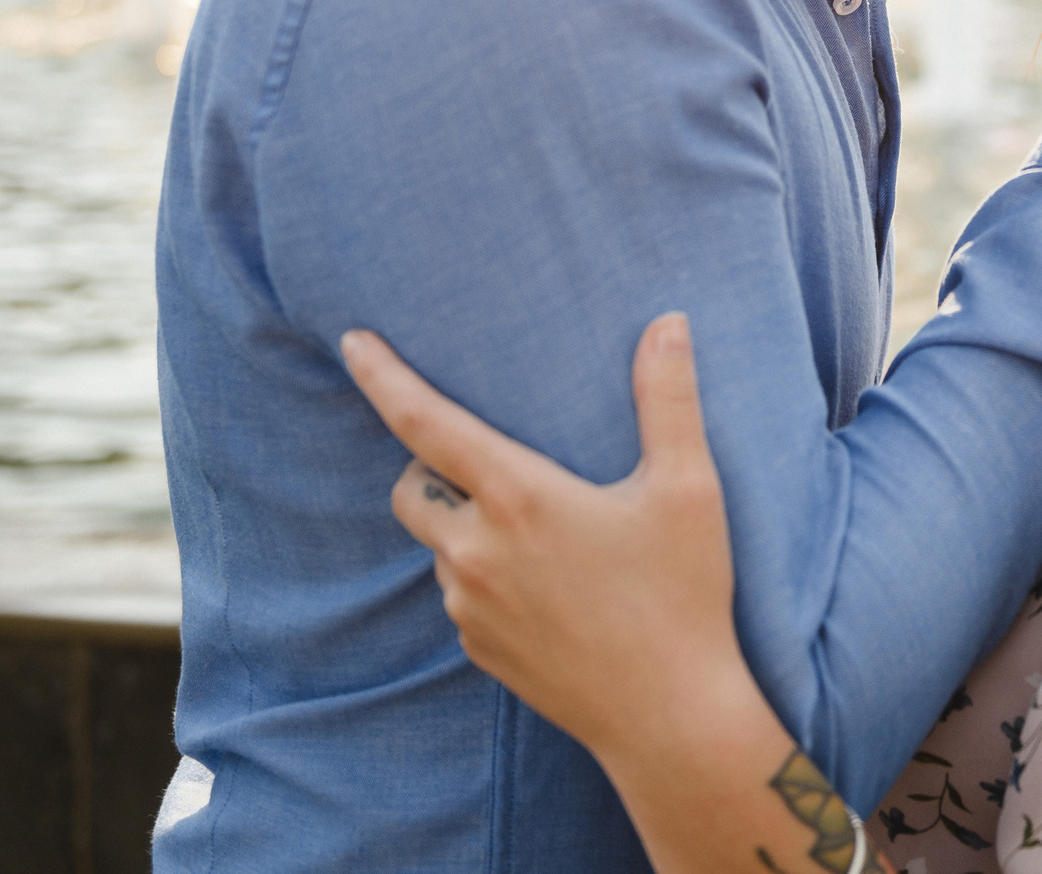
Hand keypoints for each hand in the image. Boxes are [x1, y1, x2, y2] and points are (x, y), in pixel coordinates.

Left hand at [341, 315, 743, 763]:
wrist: (670, 718)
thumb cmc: (683, 597)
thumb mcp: (689, 490)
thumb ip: (669, 398)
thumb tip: (668, 323)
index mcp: (520, 498)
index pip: (426, 423)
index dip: (383, 377)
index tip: (352, 342)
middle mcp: (477, 551)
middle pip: (411, 487)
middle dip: (431, 464)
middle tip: (497, 461)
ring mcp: (470, 607)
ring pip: (440, 544)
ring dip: (469, 525)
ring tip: (547, 533)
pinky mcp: (478, 649)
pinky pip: (462, 594)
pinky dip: (486, 575)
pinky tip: (551, 586)